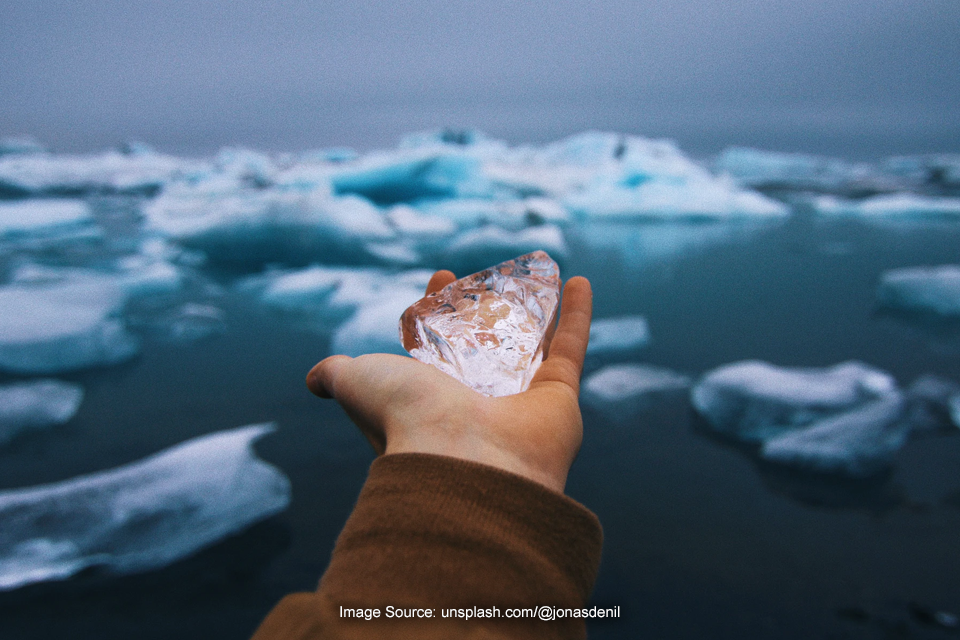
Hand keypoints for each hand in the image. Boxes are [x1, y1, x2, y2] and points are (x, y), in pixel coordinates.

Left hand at [306, 270, 591, 493]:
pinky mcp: (559, 398)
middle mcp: (475, 402)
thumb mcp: (358, 383)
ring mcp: (519, 401)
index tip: (440, 276)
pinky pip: (570, 347)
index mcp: (430, 397)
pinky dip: (577, 314)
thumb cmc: (405, 420)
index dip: (436, 308)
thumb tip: (314, 377)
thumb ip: (337, 374)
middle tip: (484, 275)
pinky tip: (579, 279)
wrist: (462, 462)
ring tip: (541, 273)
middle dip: (484, 307)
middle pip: (483, 344)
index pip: (435, 343)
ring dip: (539, 309)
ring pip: (532, 344)